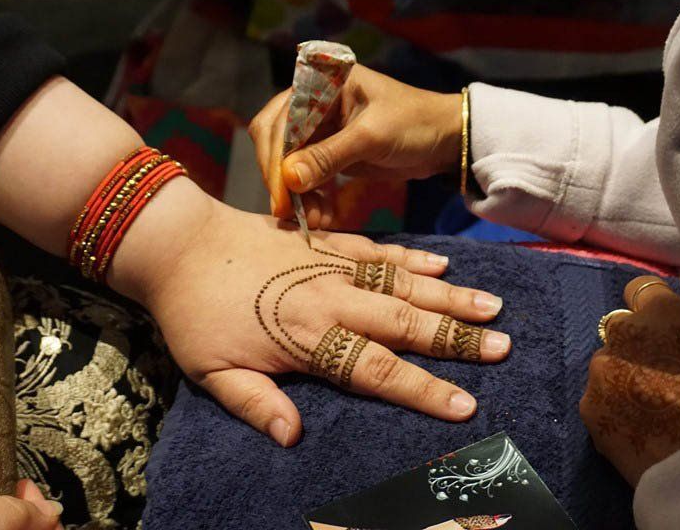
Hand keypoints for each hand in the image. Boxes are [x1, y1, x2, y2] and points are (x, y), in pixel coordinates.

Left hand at [114, 189, 510, 447]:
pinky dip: (412, 257)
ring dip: (448, 294)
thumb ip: (255, 402)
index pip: (376, 370)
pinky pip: (378, 250)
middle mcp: (330, 300)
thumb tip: (293, 437)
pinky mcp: (325, 242)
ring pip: (401, 283)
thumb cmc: (193, 314)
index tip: (464, 404)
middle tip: (501, 348)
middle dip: (455, 338)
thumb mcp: (211, 371)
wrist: (177, 243)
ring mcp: (332, 266)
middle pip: (404, 322)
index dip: (423, 389)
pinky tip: (442, 262)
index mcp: (307, 338)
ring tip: (492, 306)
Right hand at [249, 65, 461, 226]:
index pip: (279, 119)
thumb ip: (329, 155)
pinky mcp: (327, 152)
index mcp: (320, 83)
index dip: (275, 156)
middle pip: (275, 141)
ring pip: (287, 162)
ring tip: (310, 220)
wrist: (444, 140)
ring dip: (293, 193)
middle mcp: (312, 102)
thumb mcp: (372, 137)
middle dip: (280, 178)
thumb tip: (289, 178)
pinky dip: (308, 197)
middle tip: (288, 212)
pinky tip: (320, 216)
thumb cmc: (414, 123)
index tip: (281, 191)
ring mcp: (318, 129)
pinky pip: (304, 176)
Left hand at [579, 276, 679, 486]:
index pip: (641, 289)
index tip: (661, 329)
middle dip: (637, 349)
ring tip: (654, 412)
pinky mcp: (588, 408)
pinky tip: (640, 431)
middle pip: (623, 331)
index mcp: (662, 312)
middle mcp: (624, 332)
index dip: (652, 312)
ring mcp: (601, 371)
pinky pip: (599, 401)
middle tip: (665, 378)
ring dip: (624, 381)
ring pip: (608, 368)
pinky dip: (614, 411)